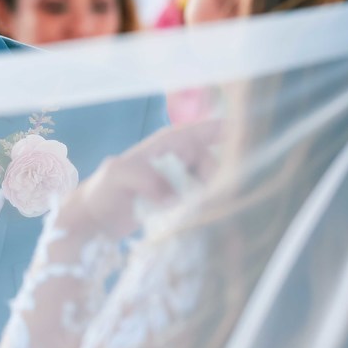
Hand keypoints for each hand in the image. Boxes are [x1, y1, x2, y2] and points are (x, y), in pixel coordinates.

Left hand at [67, 118, 222, 238]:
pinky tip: (188, 217)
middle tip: (198, 200)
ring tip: (186, 210)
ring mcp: (181, 179)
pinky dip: (203, 208)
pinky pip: (203, 200)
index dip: (230, 130)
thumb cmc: (104, 189)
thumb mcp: (118, 175)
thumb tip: (173, 194)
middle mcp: (179, 158)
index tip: (252, 137)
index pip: (206, 130)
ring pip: (212, 183)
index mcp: (167, 143)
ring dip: (208, 197)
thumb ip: (143, 177)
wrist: (95, 217)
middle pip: (215, 163)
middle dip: (215, 179)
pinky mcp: (181, 200)